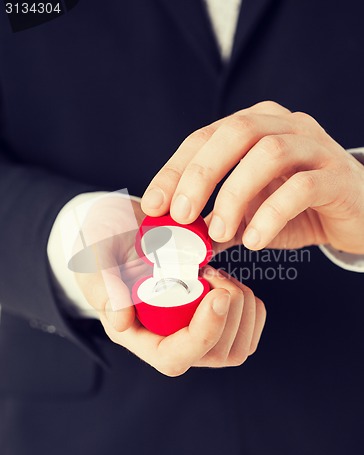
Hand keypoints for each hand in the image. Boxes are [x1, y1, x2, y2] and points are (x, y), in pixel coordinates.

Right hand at [73, 194, 265, 375]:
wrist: (125, 229)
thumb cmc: (106, 243)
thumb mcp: (94, 256)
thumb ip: (102, 285)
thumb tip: (121, 320)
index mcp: (136, 334)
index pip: (174, 356)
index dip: (202, 333)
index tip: (218, 296)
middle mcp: (166, 340)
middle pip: (213, 355)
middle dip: (227, 313)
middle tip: (211, 273)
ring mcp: (192, 334)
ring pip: (236, 346)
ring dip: (241, 307)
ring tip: (217, 275)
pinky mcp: (213, 323)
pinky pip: (247, 330)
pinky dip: (251, 306)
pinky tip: (229, 282)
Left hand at [141, 101, 363, 253]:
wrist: (354, 213)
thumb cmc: (296, 209)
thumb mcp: (248, 214)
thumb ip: (216, 223)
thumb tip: (176, 243)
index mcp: (256, 126)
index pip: (205, 137)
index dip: (175, 169)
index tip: (153, 205)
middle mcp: (284, 126)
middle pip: (236, 132)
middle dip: (201, 174)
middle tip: (181, 215)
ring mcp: (315, 146)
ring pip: (269, 154)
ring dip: (235, 195)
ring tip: (219, 233)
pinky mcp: (337, 175)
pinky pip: (302, 187)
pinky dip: (271, 214)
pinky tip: (255, 241)